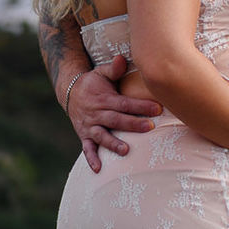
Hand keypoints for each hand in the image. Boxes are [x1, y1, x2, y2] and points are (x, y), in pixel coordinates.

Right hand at [68, 57, 161, 173]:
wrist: (70, 94)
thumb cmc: (94, 83)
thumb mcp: (101, 73)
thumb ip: (113, 68)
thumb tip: (122, 59)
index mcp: (104, 99)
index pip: (124, 103)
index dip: (140, 106)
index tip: (158, 109)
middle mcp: (97, 114)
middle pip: (116, 120)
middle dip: (133, 124)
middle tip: (150, 127)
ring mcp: (90, 126)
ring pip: (102, 136)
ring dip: (113, 143)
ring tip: (125, 150)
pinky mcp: (84, 135)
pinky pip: (87, 148)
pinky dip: (91, 158)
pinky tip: (99, 169)